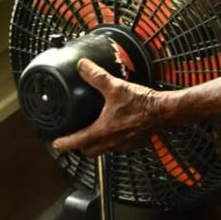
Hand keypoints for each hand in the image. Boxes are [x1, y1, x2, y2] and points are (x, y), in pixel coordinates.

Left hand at [51, 59, 166, 156]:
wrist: (164, 110)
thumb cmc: (142, 103)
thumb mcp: (115, 86)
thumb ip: (97, 76)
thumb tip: (83, 67)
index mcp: (102, 130)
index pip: (76, 142)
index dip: (64, 143)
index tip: (56, 143)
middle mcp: (112, 141)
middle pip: (89, 151)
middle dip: (80, 148)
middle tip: (74, 141)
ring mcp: (124, 144)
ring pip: (105, 150)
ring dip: (97, 145)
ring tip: (94, 135)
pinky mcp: (135, 142)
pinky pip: (120, 146)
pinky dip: (114, 141)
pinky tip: (117, 131)